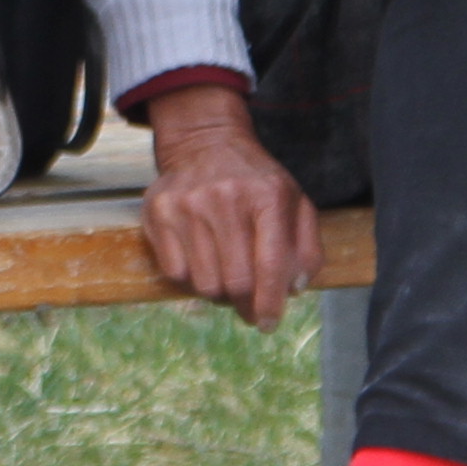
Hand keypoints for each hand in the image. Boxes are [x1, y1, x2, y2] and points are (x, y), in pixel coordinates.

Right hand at [138, 86, 315, 326]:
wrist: (205, 141)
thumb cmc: (256, 182)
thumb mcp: (294, 201)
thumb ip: (308, 246)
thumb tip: (296, 288)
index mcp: (268, 196)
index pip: (270, 264)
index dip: (271, 303)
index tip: (269, 323)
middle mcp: (226, 198)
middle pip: (236, 282)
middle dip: (245, 305)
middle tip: (247, 307)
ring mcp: (188, 204)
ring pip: (204, 284)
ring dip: (218, 293)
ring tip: (225, 278)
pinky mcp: (159, 211)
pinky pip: (175, 273)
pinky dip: (191, 279)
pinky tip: (201, 262)